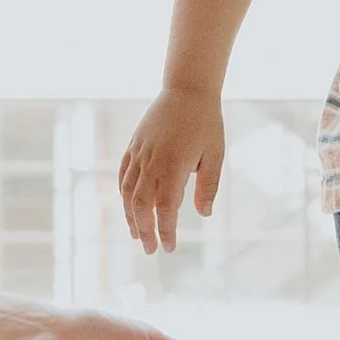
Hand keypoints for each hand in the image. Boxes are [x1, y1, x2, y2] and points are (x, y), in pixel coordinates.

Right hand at [119, 87, 224, 255]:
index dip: (166, 230)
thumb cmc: (206, 123)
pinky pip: (123, 176)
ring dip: (131, 216)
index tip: (170, 248)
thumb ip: (209, 186)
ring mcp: (139, 153)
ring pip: (128, 192)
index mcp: (174, 165)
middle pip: (141, 205)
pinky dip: (124, 195)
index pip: (165, 208)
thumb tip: (203, 214)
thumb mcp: (216, 155)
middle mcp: (152, 161)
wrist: (187, 89)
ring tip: (137, 234)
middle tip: (151, 249)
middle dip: (144, 230)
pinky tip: (130, 208)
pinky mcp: (134, 146)